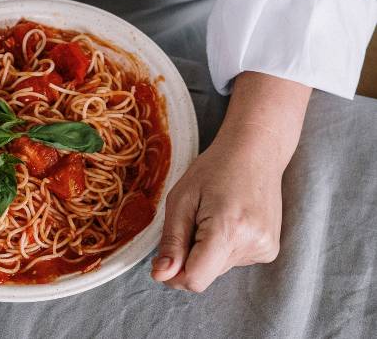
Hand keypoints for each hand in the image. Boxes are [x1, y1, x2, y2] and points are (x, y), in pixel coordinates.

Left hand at [149, 72, 311, 291]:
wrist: (256, 151)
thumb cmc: (214, 169)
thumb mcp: (181, 199)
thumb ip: (171, 241)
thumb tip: (161, 276)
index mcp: (228, 229)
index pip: (195, 279)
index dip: (174, 274)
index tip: (167, 254)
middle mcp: (252, 244)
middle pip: (204, 274)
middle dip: (190, 255)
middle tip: (194, 219)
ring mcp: (265, 248)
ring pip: (217, 268)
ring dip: (207, 249)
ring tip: (214, 214)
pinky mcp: (270, 249)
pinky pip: (233, 260)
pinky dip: (223, 246)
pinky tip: (230, 219)